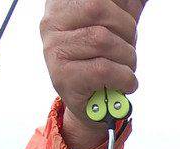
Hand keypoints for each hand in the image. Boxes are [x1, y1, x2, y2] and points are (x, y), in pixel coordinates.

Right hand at [40, 1, 146, 142]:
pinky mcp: (63, 77)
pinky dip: (124, 78)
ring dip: (127, 58)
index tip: (125, 28)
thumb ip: (125, 5)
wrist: (94, 107)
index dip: (119, 12)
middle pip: (99, 9)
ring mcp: (54, 50)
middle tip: (128, 51)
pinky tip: (126, 83)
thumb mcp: (116, 27)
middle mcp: (52, 22)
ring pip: (103, 39)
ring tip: (126, 69)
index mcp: (62, 3)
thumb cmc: (105, 62)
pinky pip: (103, 69)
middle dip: (126, 32)